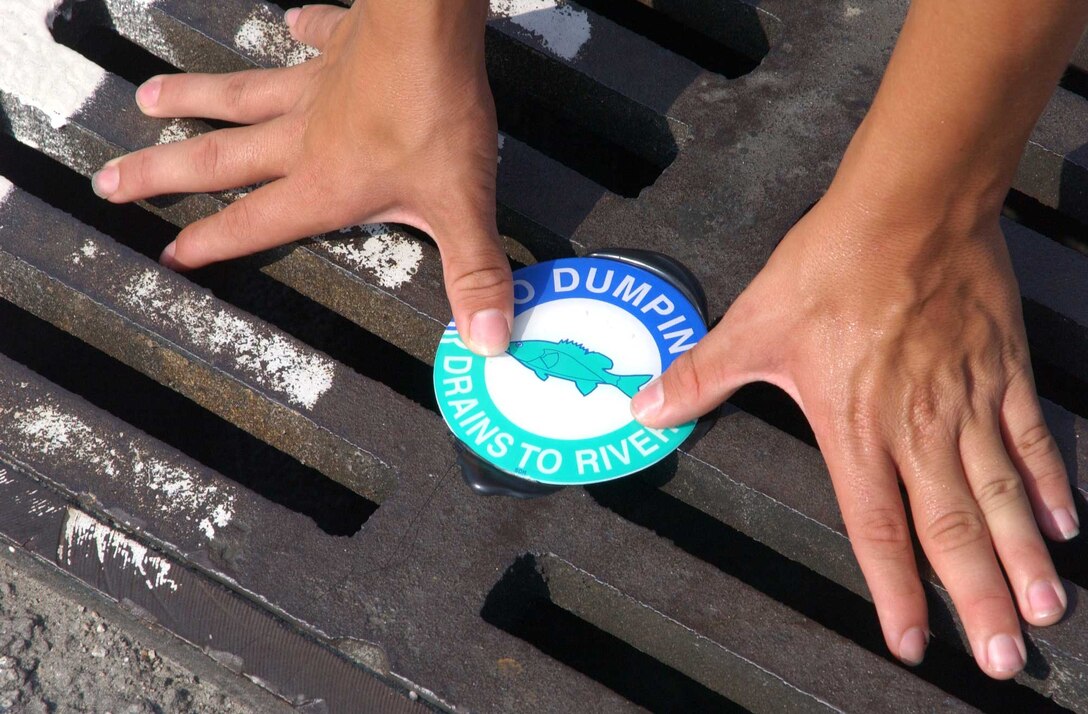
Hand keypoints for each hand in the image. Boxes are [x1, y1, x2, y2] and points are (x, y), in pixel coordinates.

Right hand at [90, 2, 511, 354]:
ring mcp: (316, 85)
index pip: (257, 224)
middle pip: (218, 159)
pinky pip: (313, 35)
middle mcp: (304, 137)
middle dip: (160, 175)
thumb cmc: (440, 119)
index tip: (169, 256)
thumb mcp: (463, 209)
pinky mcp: (341, 41)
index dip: (213, 244)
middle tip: (107, 182)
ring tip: (147, 98)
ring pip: (240, 96)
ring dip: (194, 98)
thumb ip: (474, 277)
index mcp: (323, 185)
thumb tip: (488, 345)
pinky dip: (300, 30)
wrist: (431, 30)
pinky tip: (287, 22)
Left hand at [632, 189, 1078, 677]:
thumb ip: (700, 377)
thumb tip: (642, 407)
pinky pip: (1029, 437)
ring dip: (1020, 557)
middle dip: (977, 598)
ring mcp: (966, 400)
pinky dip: (1048, 482)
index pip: (877, 527)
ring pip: (998, 495)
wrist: (907, 208)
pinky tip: (1062, 524)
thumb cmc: (830, 267)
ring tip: (1043, 611)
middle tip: (1004, 658)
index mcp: (855, 428)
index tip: (911, 641)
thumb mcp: (751, 325)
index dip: (894, 590)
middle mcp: (917, 428)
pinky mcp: (1001, 368)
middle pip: (950, 529)